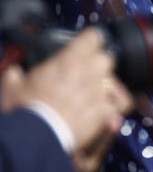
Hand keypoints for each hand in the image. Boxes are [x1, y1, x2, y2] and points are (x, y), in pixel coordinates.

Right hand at [0, 28, 132, 171]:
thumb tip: (14, 73)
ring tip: (99, 93)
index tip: (88, 44)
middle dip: (100, 65)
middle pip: (107, 59)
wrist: (37, 134)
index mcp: (68, 61)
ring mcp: (99, 92)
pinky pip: (120, 105)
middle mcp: (89, 72)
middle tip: (88, 73)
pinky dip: (116, 107)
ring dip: (109, 86)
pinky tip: (108, 110)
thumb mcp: (13, 87)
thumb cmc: (26, 109)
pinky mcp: (105, 111)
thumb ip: (15, 75)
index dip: (91, 40)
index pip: (93, 37)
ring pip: (116, 81)